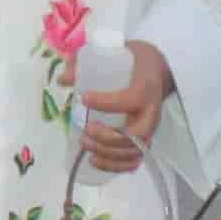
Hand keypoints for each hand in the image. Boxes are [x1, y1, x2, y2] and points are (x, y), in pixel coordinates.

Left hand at [78, 40, 174, 172]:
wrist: (158, 70)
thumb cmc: (134, 61)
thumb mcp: (116, 53)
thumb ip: (87, 63)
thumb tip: (62, 79)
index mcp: (145, 88)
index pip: (130, 100)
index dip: (106, 102)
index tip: (83, 98)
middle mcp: (151, 112)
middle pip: (135, 135)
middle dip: (107, 137)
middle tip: (85, 129)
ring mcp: (150, 129)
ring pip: (134, 151)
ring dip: (107, 154)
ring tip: (84, 144)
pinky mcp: (145, 140)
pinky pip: (134, 161)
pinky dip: (114, 166)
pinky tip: (95, 160)